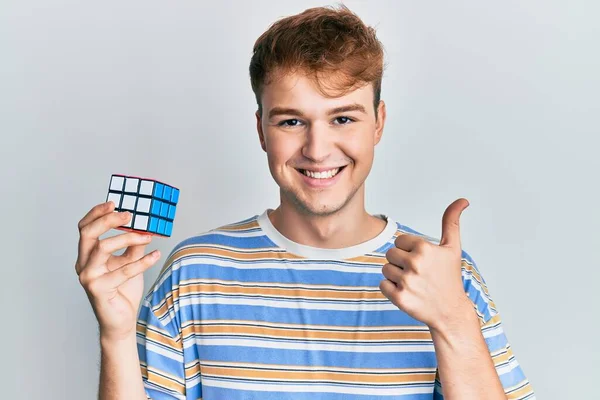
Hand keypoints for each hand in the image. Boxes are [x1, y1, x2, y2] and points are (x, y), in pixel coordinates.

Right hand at [75, 201, 160, 340]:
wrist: (121, 320)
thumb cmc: (123, 290)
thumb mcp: (130, 261)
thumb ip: (133, 245)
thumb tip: (145, 225)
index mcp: (87, 255)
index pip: (85, 228)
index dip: (96, 213)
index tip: (114, 202)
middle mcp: (83, 264)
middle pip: (88, 233)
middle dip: (108, 220)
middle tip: (129, 214)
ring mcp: (88, 277)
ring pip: (102, 247)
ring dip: (128, 238)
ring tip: (148, 237)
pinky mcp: (99, 290)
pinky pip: (122, 271)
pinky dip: (142, 261)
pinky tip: (156, 255)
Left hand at [380, 198, 472, 330]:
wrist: (450, 312)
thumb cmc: (449, 278)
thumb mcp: (452, 248)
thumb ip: (451, 222)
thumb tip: (463, 200)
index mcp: (424, 248)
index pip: (399, 241)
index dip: (408, 250)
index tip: (422, 261)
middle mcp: (415, 263)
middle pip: (390, 254)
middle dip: (401, 262)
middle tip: (418, 273)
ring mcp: (406, 281)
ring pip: (385, 269)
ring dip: (395, 276)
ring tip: (413, 283)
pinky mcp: (399, 298)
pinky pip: (382, 285)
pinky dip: (391, 289)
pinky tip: (408, 292)